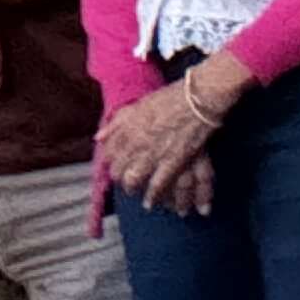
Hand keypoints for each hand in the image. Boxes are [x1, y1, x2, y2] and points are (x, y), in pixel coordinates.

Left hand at [106, 81, 220, 213]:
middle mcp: (136, 142)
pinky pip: (158, 184)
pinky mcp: (173, 161)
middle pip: (118, 169)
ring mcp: (153, 153)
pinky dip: (153, 196)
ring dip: (133, 188)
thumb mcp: (139, 104)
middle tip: (124, 181)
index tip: (115, 165)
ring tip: (134, 192)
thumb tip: (99, 137)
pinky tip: (150, 203)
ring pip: (134, 179)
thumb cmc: (173, 96)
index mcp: (127, 128)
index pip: (109, 153)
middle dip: (119, 177)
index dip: (110, 162)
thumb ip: (117, 122)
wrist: (200, 96)